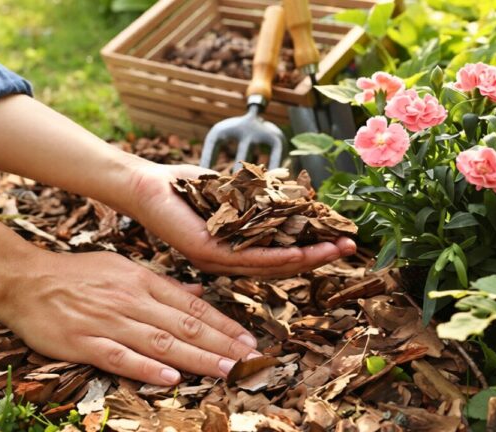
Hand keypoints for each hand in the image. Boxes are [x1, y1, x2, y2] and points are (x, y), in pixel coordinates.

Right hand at [0, 250, 258, 384]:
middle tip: (250, 360)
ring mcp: (108, 322)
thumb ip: (162, 284)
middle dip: (221, 345)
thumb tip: (198, 294)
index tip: (247, 340)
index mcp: (142, 280)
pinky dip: (147, 369)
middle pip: (184, 326)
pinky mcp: (84, 343)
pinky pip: (120, 357)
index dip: (224, 325)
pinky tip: (171, 379)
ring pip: (160, 343)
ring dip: (196, 359)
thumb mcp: (123, 268)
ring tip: (225, 371)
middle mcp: (131, 300)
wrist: (26, 280)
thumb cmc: (77, 274)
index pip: (193, 307)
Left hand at [128, 163, 357, 277]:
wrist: (145, 185)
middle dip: (319, 256)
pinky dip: (279, 256)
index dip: (313, 248)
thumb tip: (292, 192)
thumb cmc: (184, 188)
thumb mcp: (231, 192)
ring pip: (270, 264)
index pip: (280, 253)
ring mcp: (218, 259)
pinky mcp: (207, 252)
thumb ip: (259, 198)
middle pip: (282, 264)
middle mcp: (229, 260)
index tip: (341, 239)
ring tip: (338, 250)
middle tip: (351, 248)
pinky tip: (303, 252)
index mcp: (235, 247)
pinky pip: (248, 257)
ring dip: (308, 258)